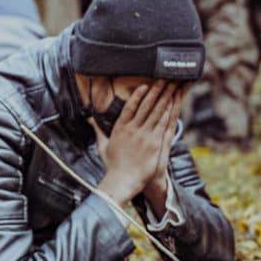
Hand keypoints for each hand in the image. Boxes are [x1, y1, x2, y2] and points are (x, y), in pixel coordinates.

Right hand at [94, 81, 178, 205]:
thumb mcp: (102, 145)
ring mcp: (144, 136)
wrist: (122, 180)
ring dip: (163, 98)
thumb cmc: (112, 165)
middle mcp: (133, 130)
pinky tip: (171, 105)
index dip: (138, 96)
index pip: (130, 107)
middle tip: (162, 80)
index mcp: (120, 128)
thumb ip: (98, 130)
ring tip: (169, 87)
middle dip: (155, 91)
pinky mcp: (154, 143)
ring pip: (156, 113)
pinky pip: (162, 125)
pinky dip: (167, 113)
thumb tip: (89, 119)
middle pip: (146, 106)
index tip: (144, 86)